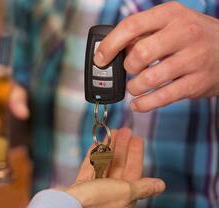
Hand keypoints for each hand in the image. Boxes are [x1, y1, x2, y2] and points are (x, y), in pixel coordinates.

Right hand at [65, 128, 164, 207]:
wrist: (71, 206)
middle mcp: (111, 192)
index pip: (134, 170)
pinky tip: (96, 144)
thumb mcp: (125, 192)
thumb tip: (160, 185)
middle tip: (124, 130)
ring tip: (110, 133)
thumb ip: (142, 186)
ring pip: (104, 164)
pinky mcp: (82, 186)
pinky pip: (89, 167)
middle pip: (119, 165)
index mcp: (125, 196)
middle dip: (122, 147)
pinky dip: (93, 155)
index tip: (137, 138)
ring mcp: (95, 188)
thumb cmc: (98, 201)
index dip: (136, 153)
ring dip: (108, 148)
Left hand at [94, 2, 218, 111]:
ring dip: (134, 87)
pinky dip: (144, 104)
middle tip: (129, 70)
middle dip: (127, 66)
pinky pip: (163, 97)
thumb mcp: (169, 24)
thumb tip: (113, 51)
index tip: (100, 58)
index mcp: (170, 14)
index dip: (110, 44)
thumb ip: (142, 34)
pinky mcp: (197, 83)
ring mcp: (193, 59)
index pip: (132, 26)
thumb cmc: (190, 36)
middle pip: (141, 53)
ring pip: (150, 78)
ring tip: (134, 87)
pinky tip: (138, 103)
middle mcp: (184, 33)